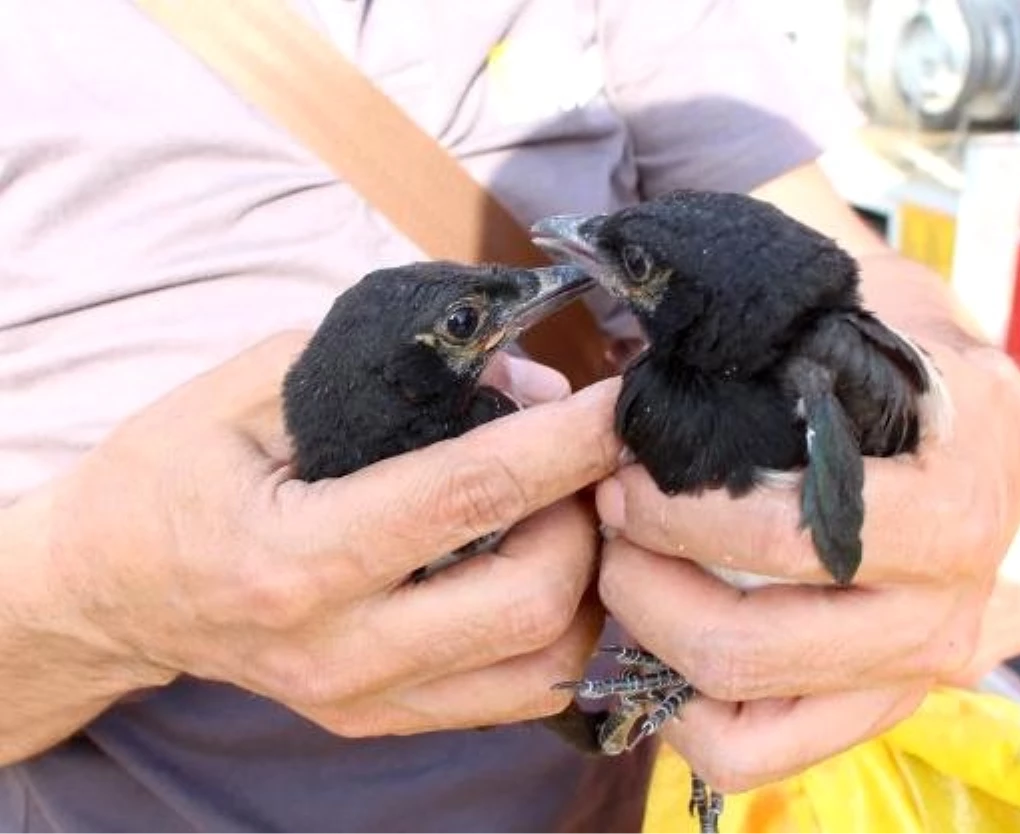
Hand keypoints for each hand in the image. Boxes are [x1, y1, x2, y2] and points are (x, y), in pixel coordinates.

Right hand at [36, 333, 622, 736]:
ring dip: (586, 575)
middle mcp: (339, 651)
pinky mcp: (383, 721)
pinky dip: (559, 624)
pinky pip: (519, 692)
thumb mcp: (253, 387)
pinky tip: (541, 564)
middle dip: (587, 515)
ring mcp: (365, 701)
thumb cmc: (169, 475)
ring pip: (547, 660)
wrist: (107, 589)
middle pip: (535, 598)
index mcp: (294, 559)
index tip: (625, 402)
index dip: (564, 442)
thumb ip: (388, 371)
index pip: (470, 495)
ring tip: (565, 507)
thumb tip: (526, 385)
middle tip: (583, 459)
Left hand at [594, 342, 1019, 792]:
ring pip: (741, 704)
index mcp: (953, 501)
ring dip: (653, 636)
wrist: (981, 440)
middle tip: (609, 518)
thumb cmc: (906, 366)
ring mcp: (914, 674)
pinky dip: (684, 712)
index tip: (625, 468)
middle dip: (643, 582)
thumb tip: (662, 344)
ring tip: (626, 567)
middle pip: (748, 644)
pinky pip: (754, 754)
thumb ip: (789, 327)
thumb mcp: (868, 314)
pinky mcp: (875, 711)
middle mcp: (947, 608)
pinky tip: (662, 638)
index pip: (793, 537)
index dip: (683, 512)